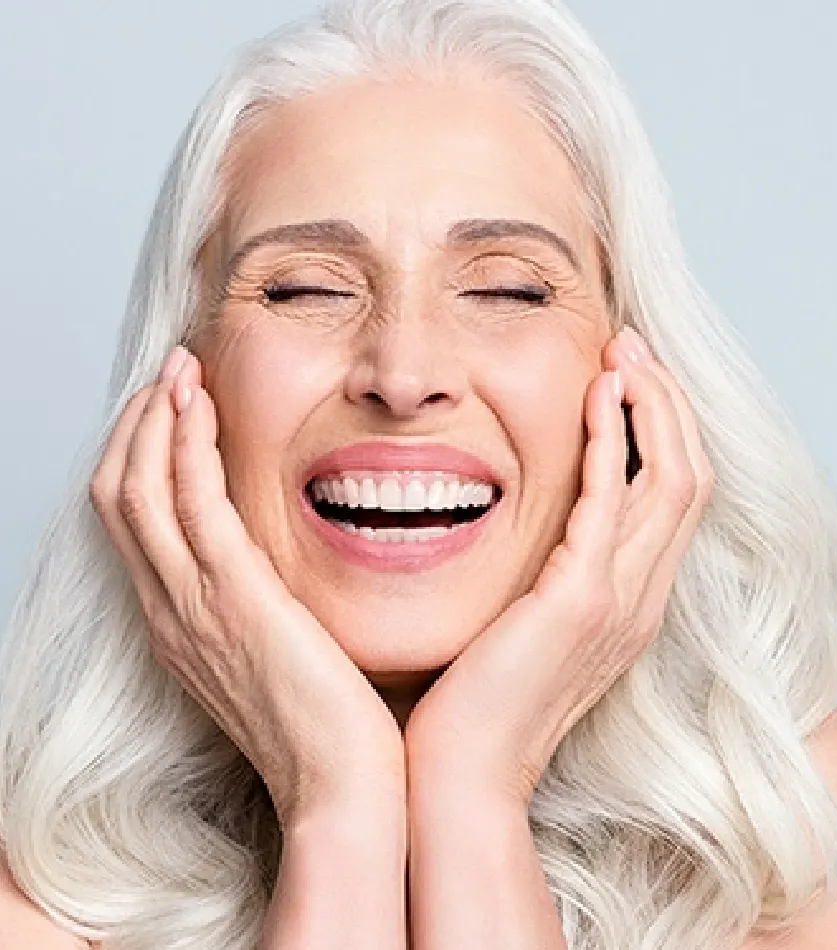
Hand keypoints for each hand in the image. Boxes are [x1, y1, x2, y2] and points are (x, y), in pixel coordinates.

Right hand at [90, 346, 404, 826]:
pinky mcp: (233, 599)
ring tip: (179, 370)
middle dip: (138, 425)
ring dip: (155, 420)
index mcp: (179, 624)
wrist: (339, 785)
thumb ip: (258, 607)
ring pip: (139, 490)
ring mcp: (192, 605)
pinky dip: (187, 447)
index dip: (142, 456)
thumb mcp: (273, 655)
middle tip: (170, 374)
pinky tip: (201, 406)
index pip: (133, 523)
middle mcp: (170, 610)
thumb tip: (272, 566)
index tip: (172, 409)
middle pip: (119, 496)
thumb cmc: (323, 724)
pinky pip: (190, 504)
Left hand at [404, 327, 713, 807]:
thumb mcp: (523, 627)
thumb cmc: (477, 702)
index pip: (671, 498)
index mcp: (628, 603)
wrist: (462, 776)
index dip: (661, 430)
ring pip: (671, 479)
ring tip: (623, 352)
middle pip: (689, 476)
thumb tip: (524, 527)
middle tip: (632, 345)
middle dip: (667, 403)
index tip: (627, 377)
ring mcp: (619, 601)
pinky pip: (613, 499)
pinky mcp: (581, 600)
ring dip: (652, 406)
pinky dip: (612, 439)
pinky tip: (597, 394)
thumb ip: (541, 577)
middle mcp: (640, 598)